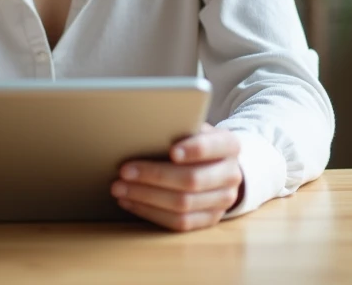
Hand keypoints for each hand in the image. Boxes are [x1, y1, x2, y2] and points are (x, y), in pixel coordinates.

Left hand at [112, 123, 242, 231]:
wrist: (216, 165)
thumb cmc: (194, 140)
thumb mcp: (192, 128)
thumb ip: (177, 128)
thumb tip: (145, 130)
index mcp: (229, 145)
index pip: (214, 147)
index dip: (194, 150)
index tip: (171, 151)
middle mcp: (231, 175)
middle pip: (192, 180)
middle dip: (154, 176)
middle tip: (124, 170)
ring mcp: (223, 201)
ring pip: (182, 205)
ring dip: (146, 197)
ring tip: (120, 188)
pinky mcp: (209, 220)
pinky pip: (179, 223)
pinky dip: (150, 213)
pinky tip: (130, 202)